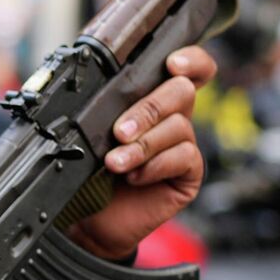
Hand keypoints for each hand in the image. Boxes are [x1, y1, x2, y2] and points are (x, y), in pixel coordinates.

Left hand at [69, 47, 217, 259]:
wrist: (90, 220)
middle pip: (182, 91)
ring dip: (143, 144)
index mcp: (151, 97)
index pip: (187, 68)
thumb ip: (102, 107)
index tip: (172, 63)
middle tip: (119, 132)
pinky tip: (134, 177)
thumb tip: (98, 87)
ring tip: (115, 163)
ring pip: (178, 126)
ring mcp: (183, 144)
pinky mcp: (189, 173)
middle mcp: (172, 117)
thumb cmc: (89, 172)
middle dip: (149, 109)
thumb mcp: (90, 133)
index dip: (191, 59)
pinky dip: (155, 165)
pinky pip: (184, 156)